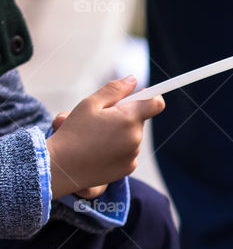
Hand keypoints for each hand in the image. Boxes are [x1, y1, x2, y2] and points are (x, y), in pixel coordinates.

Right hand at [46, 76, 163, 198]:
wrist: (61, 167)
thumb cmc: (73, 133)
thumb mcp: (90, 104)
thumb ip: (114, 90)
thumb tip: (133, 80)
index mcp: (129, 119)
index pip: (155, 103)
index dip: (150, 96)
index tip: (139, 94)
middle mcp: (136, 138)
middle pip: (138, 120)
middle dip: (124, 116)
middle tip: (99, 118)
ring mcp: (133, 155)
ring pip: (132, 136)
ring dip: (118, 133)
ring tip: (93, 136)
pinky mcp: (128, 168)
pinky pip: (128, 152)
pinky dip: (117, 149)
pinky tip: (97, 150)